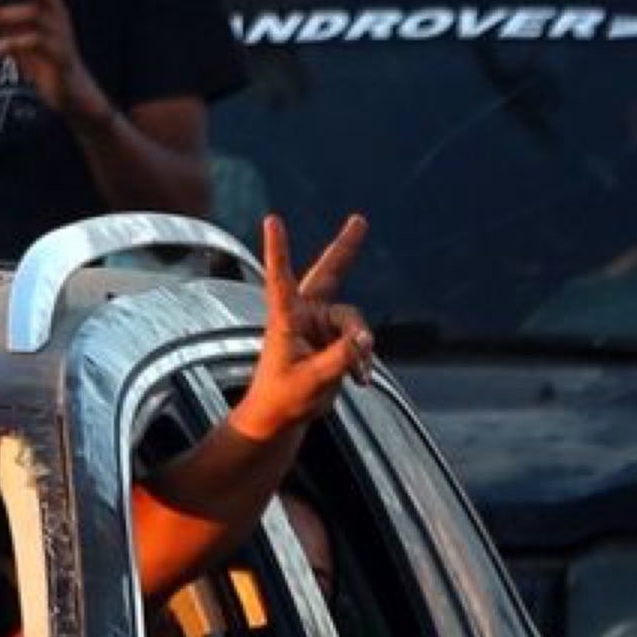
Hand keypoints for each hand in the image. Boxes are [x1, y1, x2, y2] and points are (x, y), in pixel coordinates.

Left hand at [0, 0, 88, 114]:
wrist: (68, 90)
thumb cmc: (40, 56)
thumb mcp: (18, 30)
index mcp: (49, 0)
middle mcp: (57, 10)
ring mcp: (59, 31)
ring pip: (33, 14)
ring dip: (2, 14)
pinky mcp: (58, 54)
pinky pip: (35, 43)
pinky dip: (12, 44)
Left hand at [232, 212, 373, 438]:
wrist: (281, 416)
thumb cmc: (282, 397)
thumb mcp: (310, 381)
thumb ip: (339, 359)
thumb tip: (364, 340)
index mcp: (284, 319)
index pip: (280, 279)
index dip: (278, 250)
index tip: (272, 220)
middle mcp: (304, 315)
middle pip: (328, 274)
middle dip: (345, 249)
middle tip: (359, 221)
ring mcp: (321, 326)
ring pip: (354, 322)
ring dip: (360, 346)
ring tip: (358, 373)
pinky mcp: (335, 340)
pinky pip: (360, 342)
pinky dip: (363, 360)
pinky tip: (361, 380)